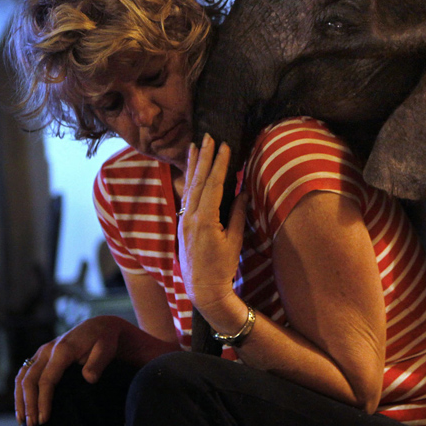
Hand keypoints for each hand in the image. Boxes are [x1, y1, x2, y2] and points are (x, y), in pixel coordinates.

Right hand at [15, 315, 124, 425]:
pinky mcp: (40, 356)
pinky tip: (22, 405)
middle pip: (30, 380)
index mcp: (63, 350)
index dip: (43, 401)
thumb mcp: (107, 349)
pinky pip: (24, 373)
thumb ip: (98, 363)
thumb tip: (90, 379)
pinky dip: (20, 390)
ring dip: (20, 399)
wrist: (99, 327)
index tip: (45, 419)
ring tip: (23, 421)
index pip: (47, 380)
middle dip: (29, 405)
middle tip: (33, 425)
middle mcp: (48, 350)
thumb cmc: (104, 340)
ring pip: (22, 377)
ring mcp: (42, 352)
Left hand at [177, 134, 247, 312]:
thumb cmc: (222, 267)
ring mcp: (184, 219)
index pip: (213, 184)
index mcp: (204, 219)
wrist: (202, 288)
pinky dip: (189, 180)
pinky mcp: (183, 223)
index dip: (219, 164)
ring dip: (193, 165)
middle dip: (205, 157)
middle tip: (208, 137)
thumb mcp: (234, 240)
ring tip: (194, 146)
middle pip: (198, 180)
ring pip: (188, 186)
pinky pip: (186, 196)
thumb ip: (236, 214)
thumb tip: (242, 191)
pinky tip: (191, 170)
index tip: (224, 146)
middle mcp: (190, 216)